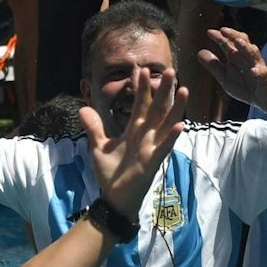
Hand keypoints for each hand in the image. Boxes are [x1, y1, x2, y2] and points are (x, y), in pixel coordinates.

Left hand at [78, 71, 185, 220]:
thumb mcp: (99, 146)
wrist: (114, 196)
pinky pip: (164, 147)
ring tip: (184, 90)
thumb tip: (83, 108)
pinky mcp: (153, 161)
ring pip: (167, 124)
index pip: (140, 104)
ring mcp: (152, 147)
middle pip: (156, 108)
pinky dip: (172, 136)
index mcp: (134, 130)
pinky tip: (181, 125)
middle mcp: (146, 135)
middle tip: (169, 70)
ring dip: (176, 108)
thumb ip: (93, 127)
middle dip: (163, 90)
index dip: (141, 89)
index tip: (141, 71)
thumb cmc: (111, 172)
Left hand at [196, 26, 266, 108]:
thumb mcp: (225, 76)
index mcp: (238, 58)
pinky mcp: (265, 80)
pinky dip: (259, 72)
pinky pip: (263, 74)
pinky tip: (253, 71)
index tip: (209, 32)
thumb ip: (214, 65)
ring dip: (246, 48)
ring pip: (254, 55)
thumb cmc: (244, 85)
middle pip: (242, 44)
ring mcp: (258, 68)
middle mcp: (248, 59)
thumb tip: (199, 52)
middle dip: (233, 36)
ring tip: (238, 42)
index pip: (229, 44)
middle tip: (223, 30)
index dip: (220, 38)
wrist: (263, 100)